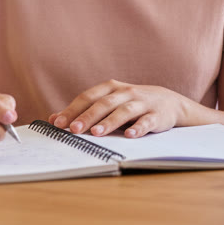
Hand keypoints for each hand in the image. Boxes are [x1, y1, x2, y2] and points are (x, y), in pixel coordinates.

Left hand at [50, 80, 194, 137]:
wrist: (170, 102)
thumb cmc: (133, 104)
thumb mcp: (109, 103)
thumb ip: (84, 110)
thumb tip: (53, 119)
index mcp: (111, 88)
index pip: (88, 97)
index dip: (73, 109)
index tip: (58, 123)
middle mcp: (126, 93)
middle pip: (104, 103)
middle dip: (87, 116)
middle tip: (73, 129)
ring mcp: (142, 103)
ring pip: (124, 111)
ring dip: (110, 122)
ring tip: (96, 133)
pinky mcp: (157, 115)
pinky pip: (147, 121)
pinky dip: (139, 127)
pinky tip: (130, 135)